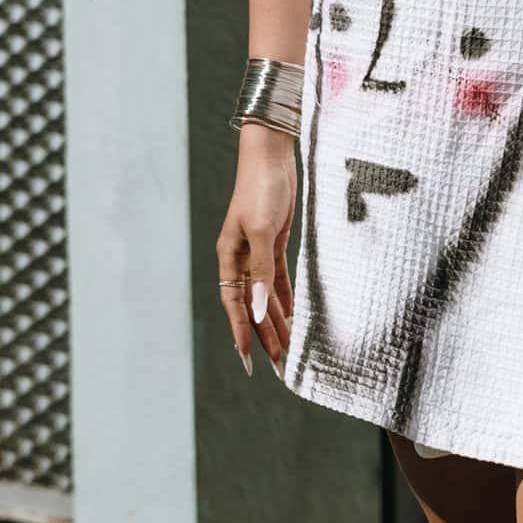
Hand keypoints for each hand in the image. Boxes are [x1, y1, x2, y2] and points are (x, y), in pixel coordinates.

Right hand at [216, 124, 296, 377]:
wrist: (271, 157)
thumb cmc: (260, 189)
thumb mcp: (261, 230)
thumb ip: (261, 271)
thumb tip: (257, 308)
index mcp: (229, 257)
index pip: (234, 305)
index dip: (241, 333)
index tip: (249, 360)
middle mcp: (241, 259)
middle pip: (252, 306)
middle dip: (264, 335)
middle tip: (279, 365)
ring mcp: (258, 252)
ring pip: (266, 295)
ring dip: (277, 320)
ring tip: (290, 347)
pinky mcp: (275, 243)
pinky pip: (279, 279)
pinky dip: (285, 298)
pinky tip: (293, 315)